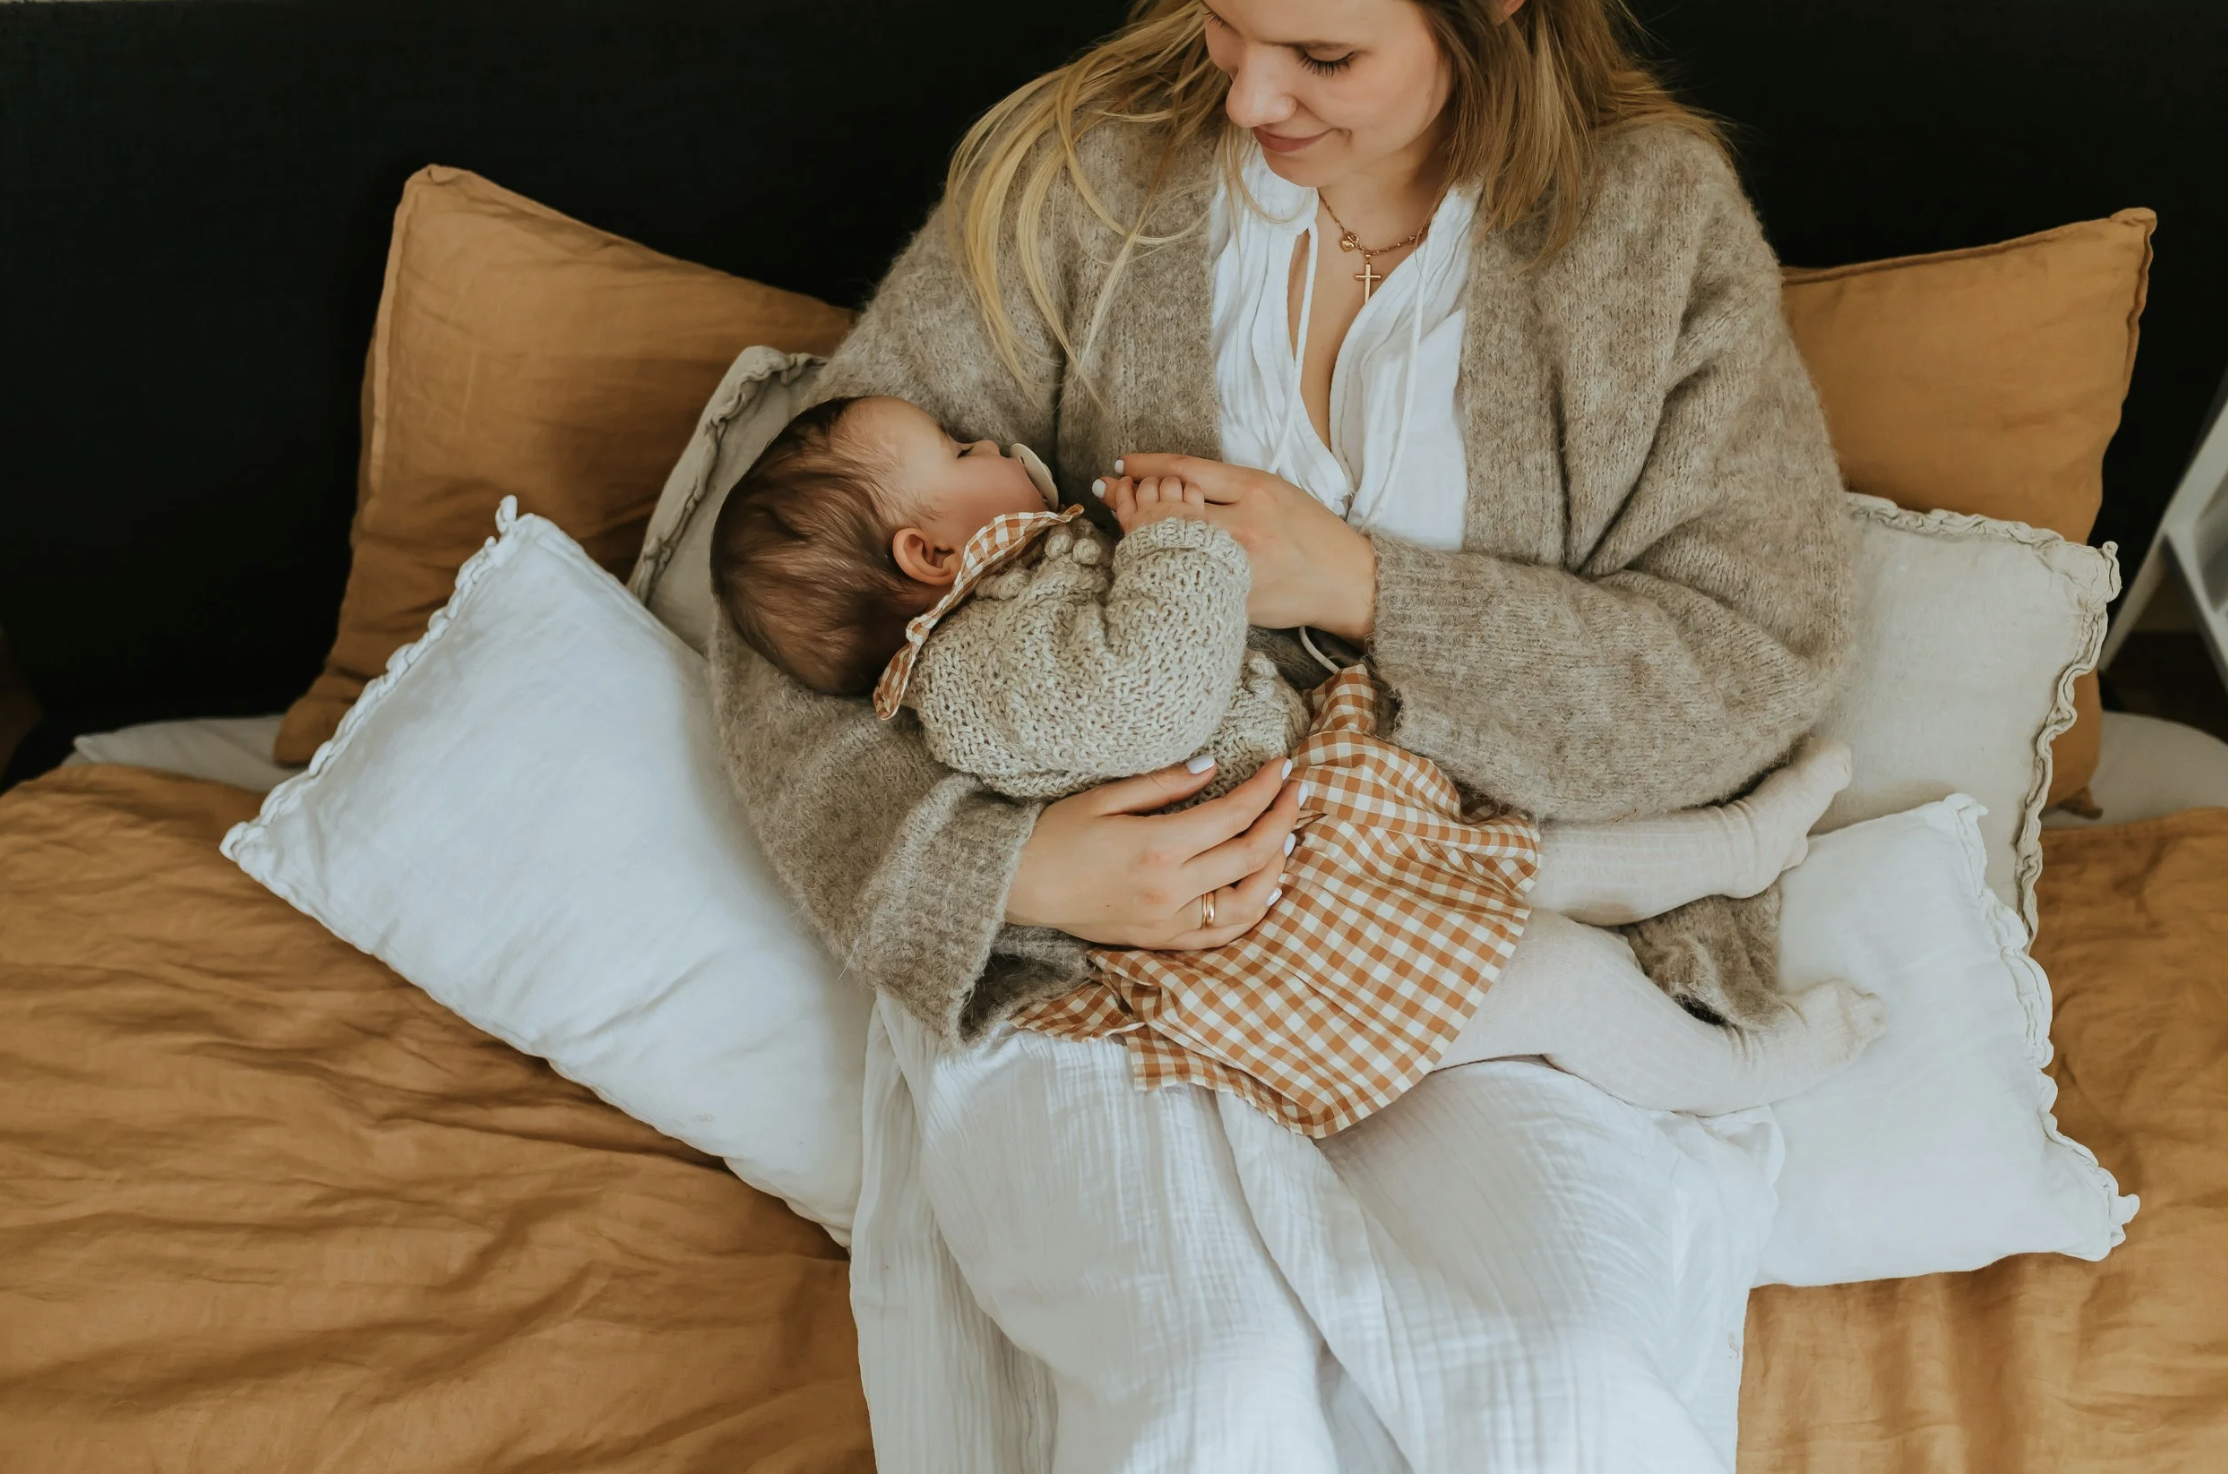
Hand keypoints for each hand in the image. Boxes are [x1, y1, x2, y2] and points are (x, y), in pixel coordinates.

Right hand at [1005, 756, 1301, 948]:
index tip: (1283, 767)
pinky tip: (1264, 889)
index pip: (1235, 815)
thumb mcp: (1105, 797)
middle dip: (1284, 819)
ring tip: (1286, 838)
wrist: (1016, 887)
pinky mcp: (1160, 940)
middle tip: (1296, 792)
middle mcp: (1171, 891)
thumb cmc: (1053, 835)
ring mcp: (1168, 922)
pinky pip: (1222, 935)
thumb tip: (1214, 767)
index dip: (1267, 789)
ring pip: (1249, 904)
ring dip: (1276, 869)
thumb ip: (1164, 784)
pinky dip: (1251, 912)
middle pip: (1252, 856)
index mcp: (1158, 847)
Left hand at [1112, 453, 1376, 639]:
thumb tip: (1170, 475)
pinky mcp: (1231, 601)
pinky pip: (1186, 578)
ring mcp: (1235, 569)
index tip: (1121, 461)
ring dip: (1138, 530)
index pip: (1187, 470)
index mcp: (1256, 493)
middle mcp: (1243, 529)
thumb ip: (1225, 484)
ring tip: (1121, 516)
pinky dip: (1162, 565)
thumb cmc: (1310, 532)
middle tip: (1108, 488)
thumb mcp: (1274, 490)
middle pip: (1167, 509)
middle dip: (1131, 497)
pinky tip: (1148, 554)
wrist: (1345, 583)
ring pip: (1169, 546)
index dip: (1146, 465)